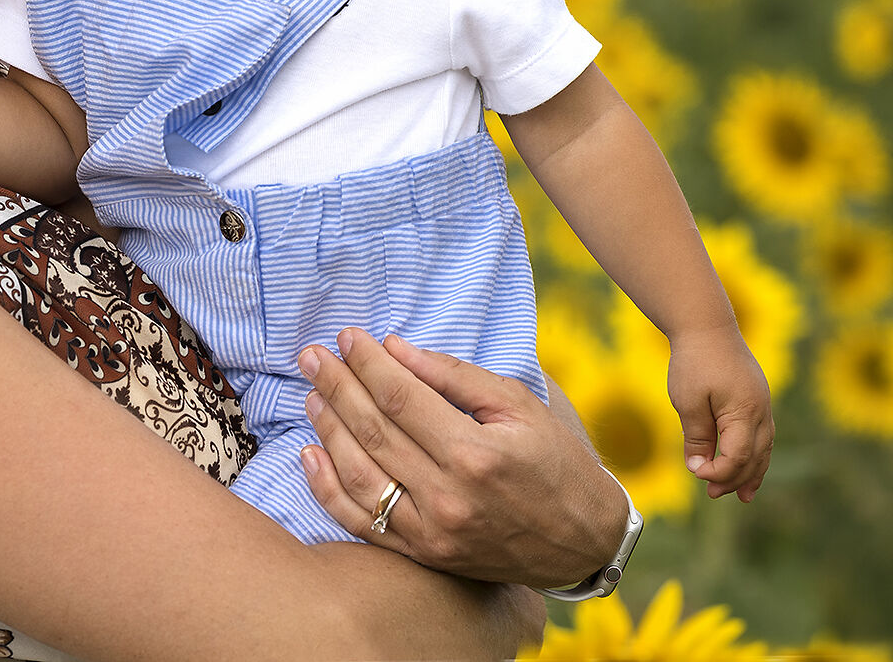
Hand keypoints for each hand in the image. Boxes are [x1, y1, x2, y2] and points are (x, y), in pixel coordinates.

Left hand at [294, 328, 629, 587]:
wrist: (583, 541)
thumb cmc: (556, 461)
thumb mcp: (519, 405)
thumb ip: (455, 376)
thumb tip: (396, 348)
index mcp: (475, 453)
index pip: (401, 398)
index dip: (368, 364)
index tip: (347, 337)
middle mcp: (448, 496)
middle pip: (373, 432)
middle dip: (337, 387)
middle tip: (311, 356)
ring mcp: (432, 533)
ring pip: (359, 476)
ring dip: (328, 430)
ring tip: (312, 394)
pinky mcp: (424, 555)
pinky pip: (362, 524)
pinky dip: (328, 490)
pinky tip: (310, 455)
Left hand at [668, 328, 772, 502]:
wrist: (707, 324)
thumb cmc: (695, 361)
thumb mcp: (689, 402)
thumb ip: (697, 438)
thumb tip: (699, 468)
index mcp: (745, 412)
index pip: (737, 457)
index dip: (718, 471)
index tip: (696, 472)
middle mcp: (761, 411)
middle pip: (754, 457)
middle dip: (735, 479)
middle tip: (713, 494)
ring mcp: (763, 404)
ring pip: (764, 449)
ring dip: (752, 473)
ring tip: (743, 496)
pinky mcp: (758, 398)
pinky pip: (764, 435)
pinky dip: (757, 455)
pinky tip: (749, 465)